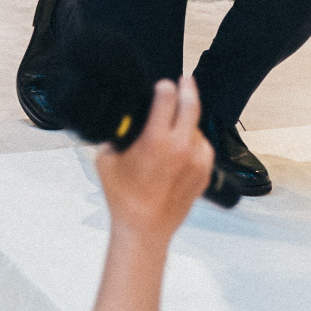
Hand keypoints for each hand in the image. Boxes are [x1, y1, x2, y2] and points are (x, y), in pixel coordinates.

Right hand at [95, 76, 212, 242]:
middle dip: (188, 88)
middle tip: (185, 80)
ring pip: (197, 129)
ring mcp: (196, 160)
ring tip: (175, 129)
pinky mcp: (204, 173)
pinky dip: (193, 144)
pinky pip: (202, 148)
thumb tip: (119, 124)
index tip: (162, 85)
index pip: (167, 97)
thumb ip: (114, 137)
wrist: (144, 230)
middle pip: (191, 104)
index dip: (163, 87)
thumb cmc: (123, 198)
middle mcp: (180, 147)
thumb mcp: (106, 161)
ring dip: (187, 124)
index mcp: (156, 140)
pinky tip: (182, 149)